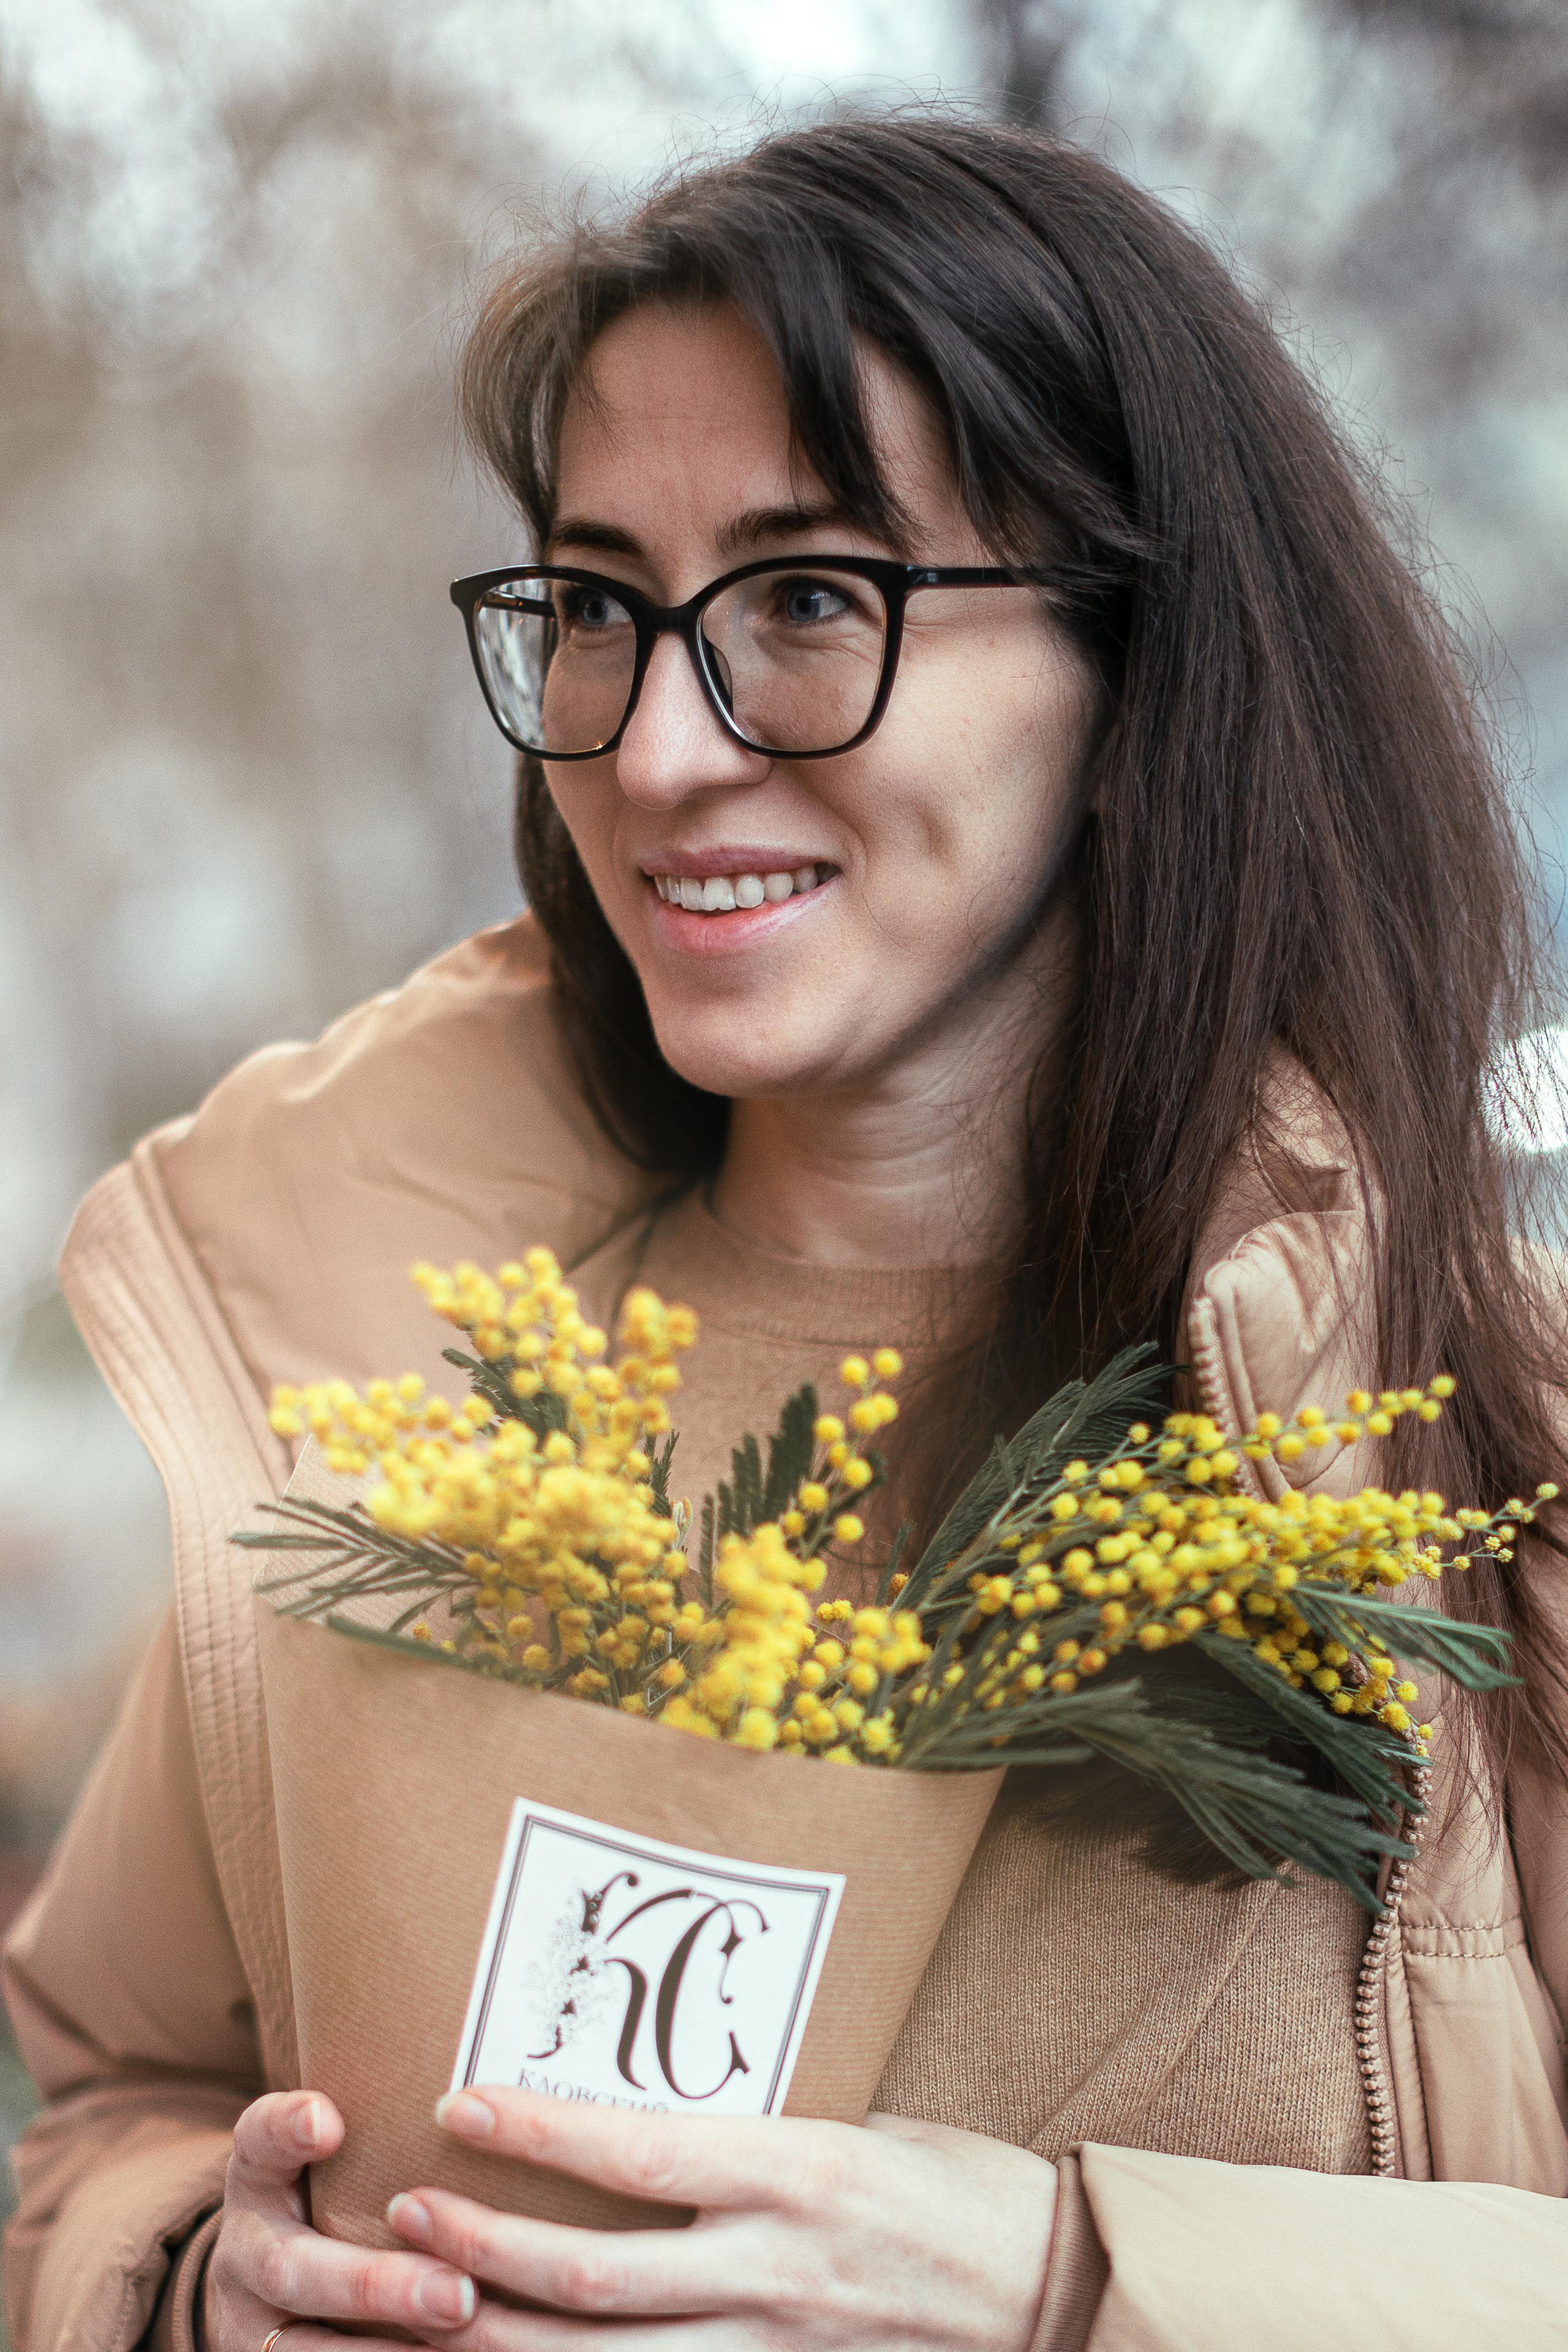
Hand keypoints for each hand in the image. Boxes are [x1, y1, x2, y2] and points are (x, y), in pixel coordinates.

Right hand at [203, 2089, 478, 2348]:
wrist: (275, 2290)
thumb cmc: (336, 2198)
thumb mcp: (336, 2158)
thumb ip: (380, 2131)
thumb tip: (480, 2099)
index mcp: (259, 2177)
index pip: (258, 2140)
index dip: (285, 2129)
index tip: (327, 2118)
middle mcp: (244, 2252)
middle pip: (292, 2269)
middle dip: (377, 2284)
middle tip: (458, 2292)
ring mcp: (249, 2325)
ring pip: (304, 2349)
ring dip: (385, 2350)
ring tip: (461, 2327)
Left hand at [384, 2087, 1056, 2347]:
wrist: (1051, 2293)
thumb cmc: (959, 2185)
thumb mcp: (862, 2122)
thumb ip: (758, 2130)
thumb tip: (656, 2103)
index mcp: (795, 2174)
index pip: (638, 2154)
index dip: (538, 2132)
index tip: (458, 2103)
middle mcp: (772, 2269)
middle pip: (593, 2276)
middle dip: (482, 2250)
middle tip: (402, 2213)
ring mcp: (775, 2346)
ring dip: (499, 2341)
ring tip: (417, 2311)